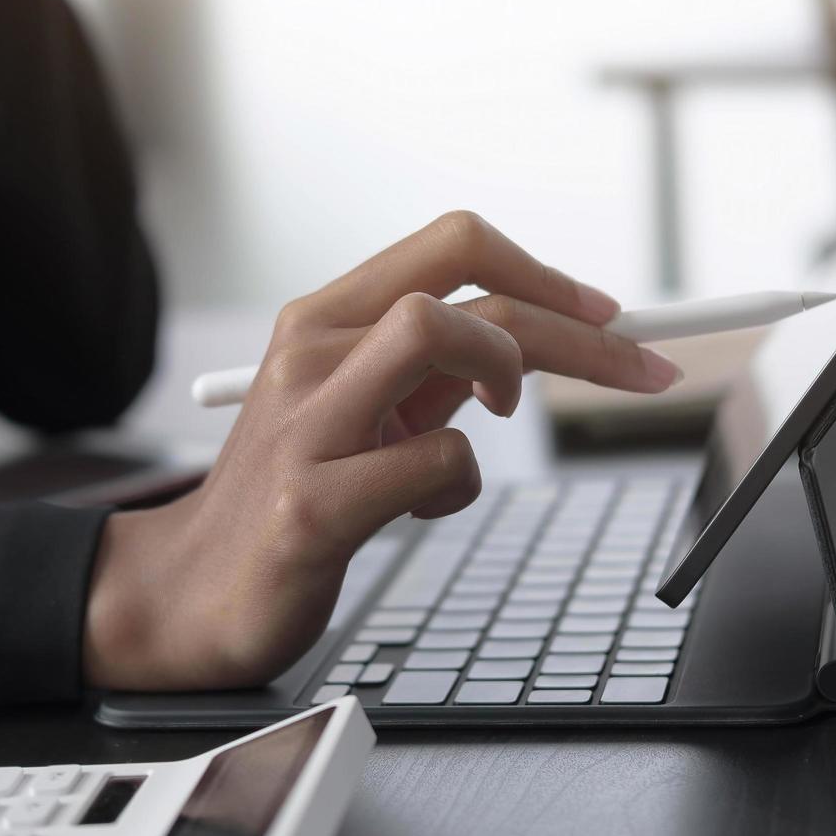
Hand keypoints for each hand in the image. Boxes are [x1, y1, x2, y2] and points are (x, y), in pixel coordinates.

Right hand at [83, 211, 681, 690]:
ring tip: (498, 418)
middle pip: (468, 290)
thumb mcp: (358, 409)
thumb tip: (540, 336)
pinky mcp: (312, 505)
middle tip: (645, 369)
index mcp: (322, 319)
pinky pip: (436, 463)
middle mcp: (309, 353)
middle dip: (580, 328)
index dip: (543, 270)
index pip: (451, 245)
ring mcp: (306, 426)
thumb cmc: (291, 493)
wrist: (190, 589)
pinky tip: (425, 508)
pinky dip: (460, 486)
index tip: (606, 314)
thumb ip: (431, 369)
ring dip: (510, 372)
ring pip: (440, 334)